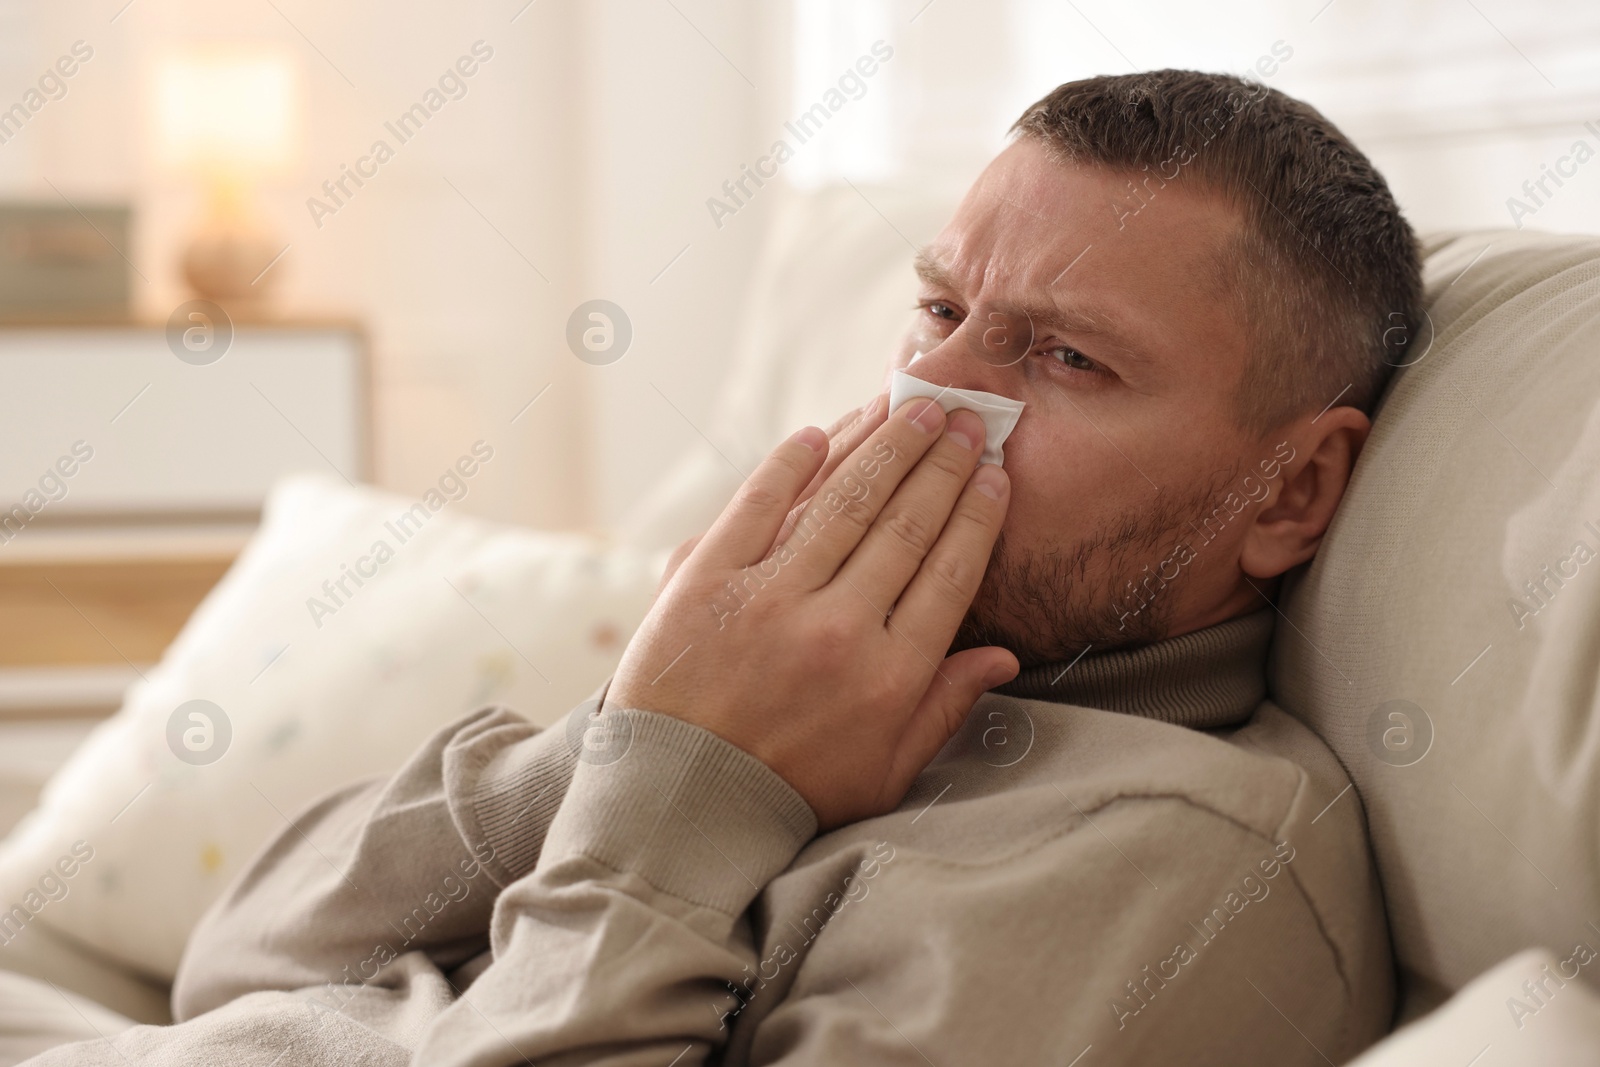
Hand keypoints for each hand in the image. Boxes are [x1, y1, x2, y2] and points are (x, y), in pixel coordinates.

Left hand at [607, 396, 1016, 829]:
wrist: (679, 804)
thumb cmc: (791, 791)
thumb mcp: (885, 771)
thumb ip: (945, 709)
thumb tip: (1003, 657)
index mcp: (889, 676)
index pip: (949, 571)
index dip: (977, 514)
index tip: (994, 473)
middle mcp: (836, 629)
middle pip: (906, 524)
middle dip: (943, 463)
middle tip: (968, 418)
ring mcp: (768, 598)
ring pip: (843, 501)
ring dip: (885, 445)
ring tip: (914, 406)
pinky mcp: (705, 580)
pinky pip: (756, 504)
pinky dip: (789, 464)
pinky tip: (819, 432)